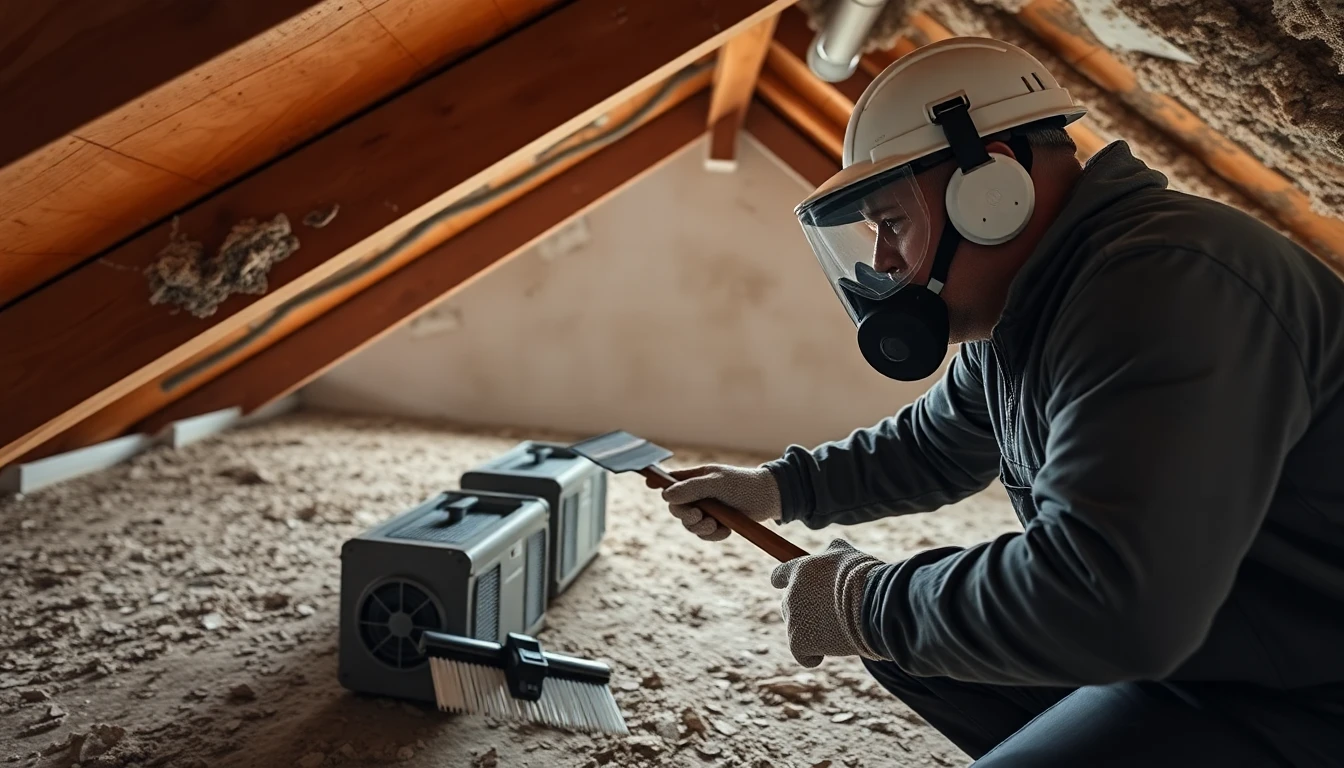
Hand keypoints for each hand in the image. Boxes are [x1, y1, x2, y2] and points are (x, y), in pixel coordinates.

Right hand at [649, 464, 781, 541]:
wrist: (769, 499)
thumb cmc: (742, 484)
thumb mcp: (715, 483)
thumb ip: (690, 488)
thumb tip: (665, 496)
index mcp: (695, 478)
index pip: (670, 481)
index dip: (658, 483)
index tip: (648, 484)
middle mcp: (698, 494)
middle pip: (676, 508)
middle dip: (685, 515)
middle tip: (698, 515)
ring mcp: (707, 510)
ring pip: (689, 525)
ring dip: (700, 527)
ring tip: (715, 523)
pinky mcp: (717, 524)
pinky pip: (705, 535)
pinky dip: (713, 535)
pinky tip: (725, 529)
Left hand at [770, 539, 883, 667]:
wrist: (872, 605)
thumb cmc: (865, 578)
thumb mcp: (849, 555)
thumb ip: (835, 551)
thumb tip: (833, 545)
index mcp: (800, 570)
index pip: (779, 576)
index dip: (784, 582)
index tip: (784, 586)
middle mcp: (791, 594)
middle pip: (789, 606)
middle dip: (807, 612)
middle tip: (833, 615)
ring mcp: (792, 619)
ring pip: (798, 630)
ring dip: (815, 632)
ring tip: (841, 629)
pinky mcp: (797, 642)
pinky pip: (802, 655)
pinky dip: (814, 656)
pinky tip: (831, 650)